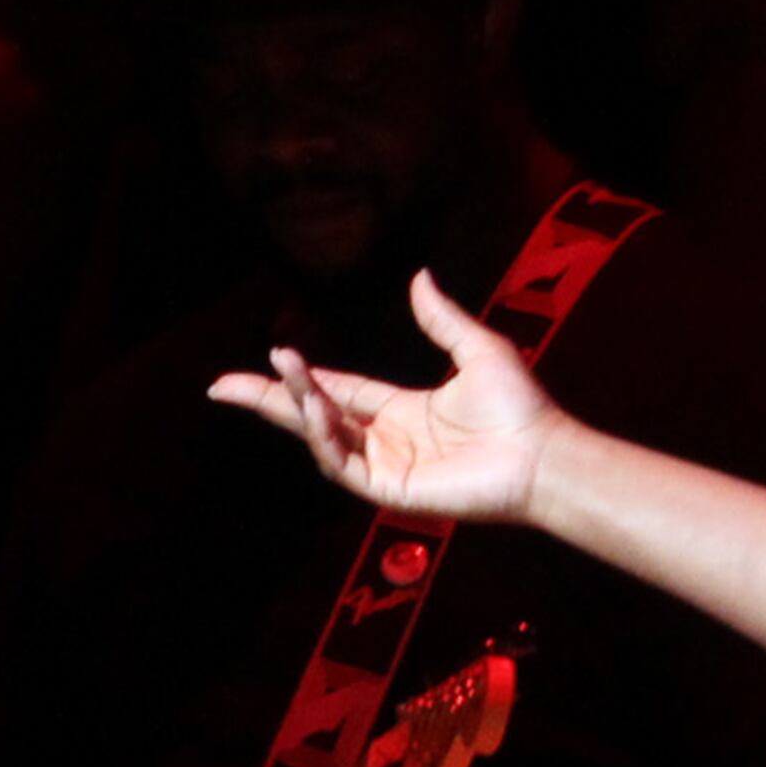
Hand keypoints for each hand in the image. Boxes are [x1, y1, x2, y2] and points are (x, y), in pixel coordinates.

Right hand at [207, 271, 566, 520]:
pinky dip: (323, 436)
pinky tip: (312, 407)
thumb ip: (441, 318)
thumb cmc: (520, 408)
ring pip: (323, 439)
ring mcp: (388, 467)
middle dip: (270, 400)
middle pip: (315, 417)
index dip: (305, 377)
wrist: (544, 454)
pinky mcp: (391, 491)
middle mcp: (390, 440)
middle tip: (221, 385)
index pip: (341, 391)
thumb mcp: (477, 349)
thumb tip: (419, 276)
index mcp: (405, 411)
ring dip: (298, 407)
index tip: (272, 355)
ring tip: (281, 374)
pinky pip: (343, 465)